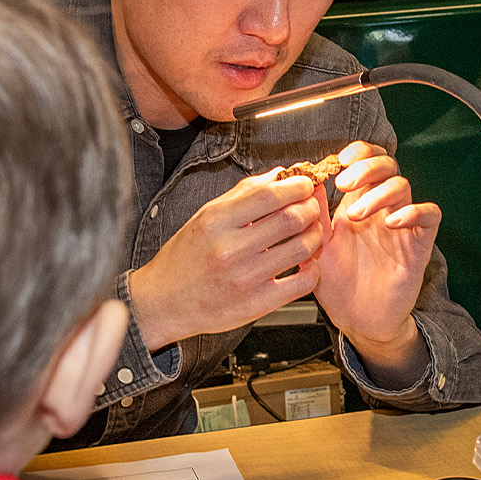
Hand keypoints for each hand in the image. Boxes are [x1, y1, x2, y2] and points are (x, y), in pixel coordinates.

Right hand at [127, 170, 327, 350]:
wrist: (165, 302)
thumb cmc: (184, 259)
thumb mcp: (205, 217)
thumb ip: (243, 194)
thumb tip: (279, 175)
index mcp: (216, 222)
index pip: (269, 194)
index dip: (297, 185)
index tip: (305, 184)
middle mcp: (230, 249)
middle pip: (291, 218)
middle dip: (311, 207)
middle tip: (311, 206)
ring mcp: (245, 279)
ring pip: (302, 248)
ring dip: (315, 235)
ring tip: (311, 231)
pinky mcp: (256, 304)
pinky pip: (301, 283)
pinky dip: (312, 269)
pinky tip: (307, 262)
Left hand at [313, 142, 439, 383]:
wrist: (358, 322)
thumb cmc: (338, 286)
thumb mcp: (317, 249)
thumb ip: (314, 218)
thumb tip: (307, 184)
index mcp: (357, 204)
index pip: (366, 162)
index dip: (357, 152)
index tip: (338, 161)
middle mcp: (381, 209)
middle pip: (387, 166)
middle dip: (366, 167)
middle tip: (344, 182)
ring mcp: (402, 225)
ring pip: (403, 186)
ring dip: (379, 193)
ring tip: (356, 216)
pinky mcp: (419, 244)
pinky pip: (430, 215)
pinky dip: (414, 211)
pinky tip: (392, 222)